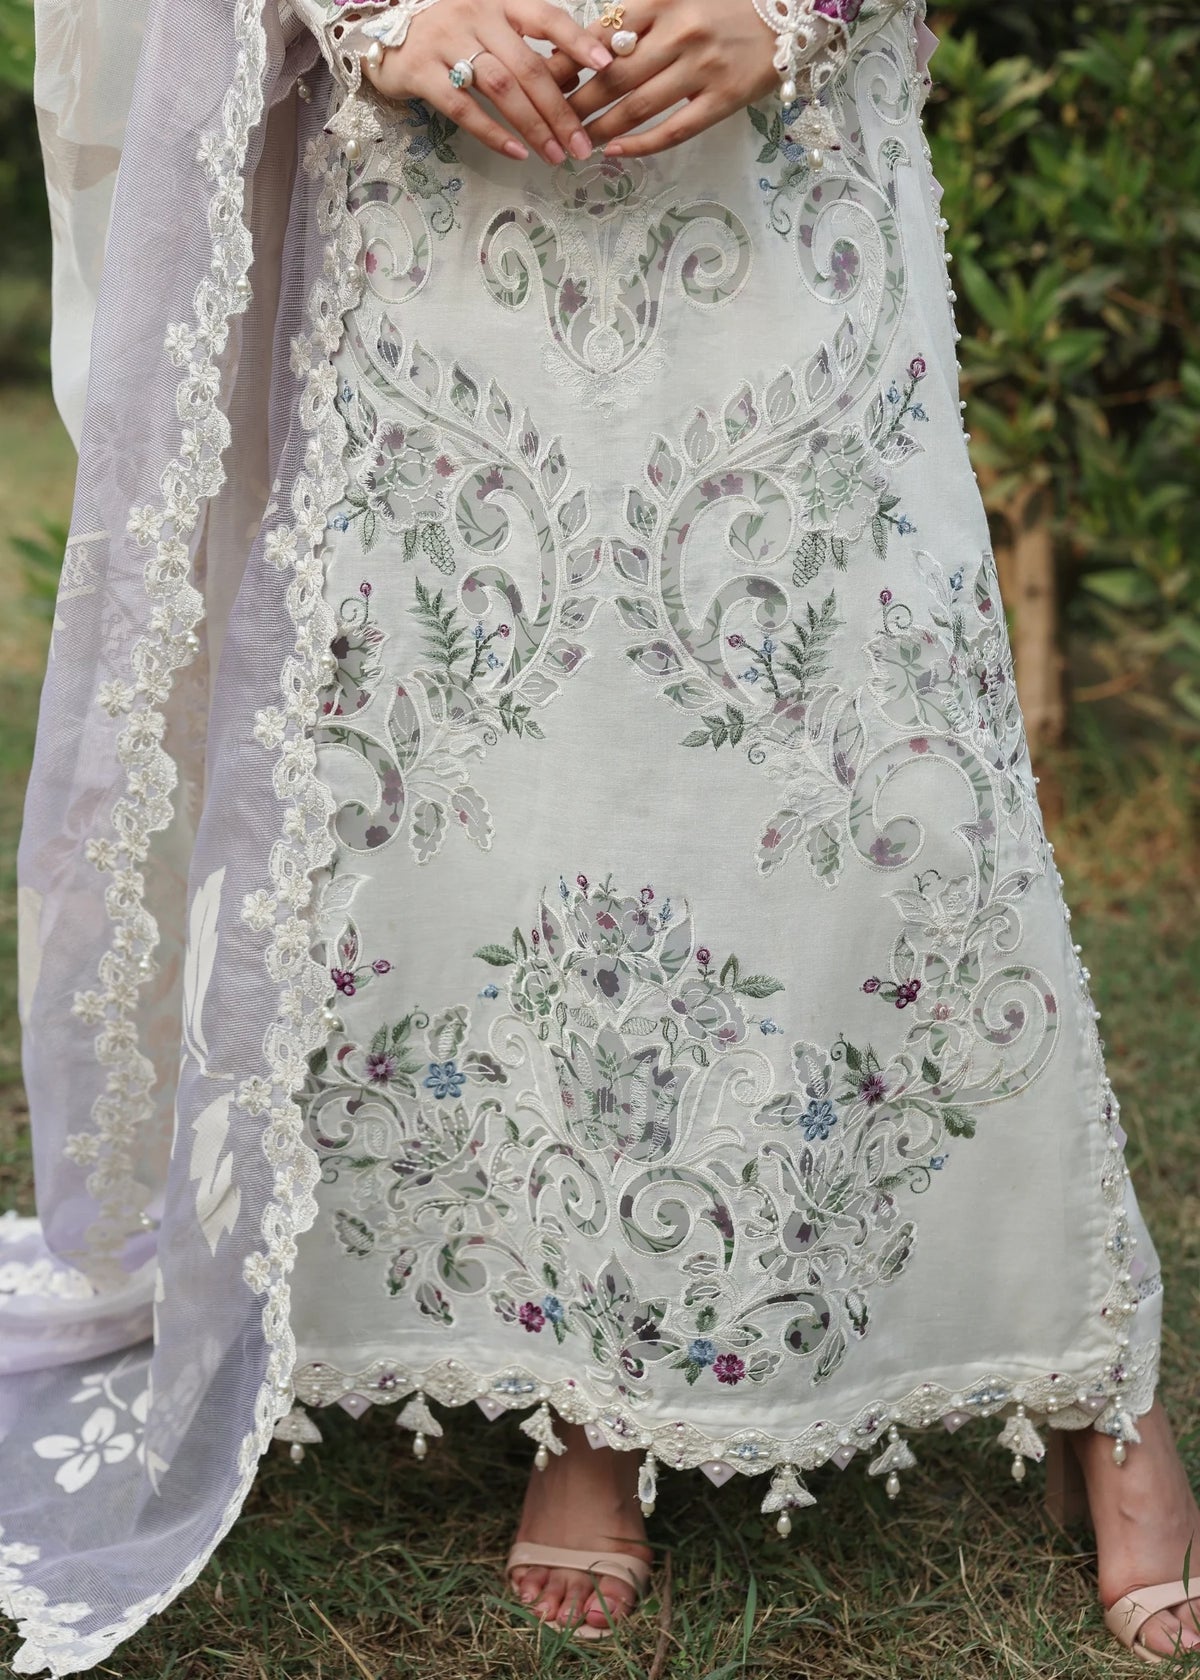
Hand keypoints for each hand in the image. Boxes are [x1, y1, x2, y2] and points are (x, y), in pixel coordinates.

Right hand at [361, 0, 614, 165]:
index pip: (545, 16)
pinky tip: (516, 152)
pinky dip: (493, 132)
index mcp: (498, 0)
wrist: (383, 32)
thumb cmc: (449, 34)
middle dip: (559, 110)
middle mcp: (474, 14)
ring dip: (533, 126)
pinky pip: (463, 107)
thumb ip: (524, 45)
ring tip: (555, 155)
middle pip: (527, 66)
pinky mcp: (421, 71)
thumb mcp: (488, 24)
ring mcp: (445, 41)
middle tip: (581, 144)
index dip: (576, 40)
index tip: (605, 66)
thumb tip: (573, 80)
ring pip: (500, 88)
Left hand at [548, 0, 779, 158]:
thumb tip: (586, 47)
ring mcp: (703, 68)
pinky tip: (616, 153)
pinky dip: (641, 144)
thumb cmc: (723, 8)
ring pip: (638, 106)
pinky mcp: (723, 99)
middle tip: (551, 122)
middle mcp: (681, 32)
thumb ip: (637, 17)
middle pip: (613, 76)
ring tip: (577, 142)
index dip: (569, 61)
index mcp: (663, 0)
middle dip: (575, 102)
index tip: (544, 81)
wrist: (789, 18)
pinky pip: (674, 129)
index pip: (603, 35)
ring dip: (601, 128)